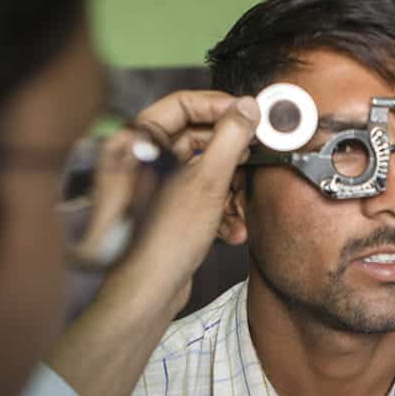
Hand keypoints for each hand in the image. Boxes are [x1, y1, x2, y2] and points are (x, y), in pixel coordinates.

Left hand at [47, 91, 257, 395]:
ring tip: (239, 211)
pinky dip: (217, 210)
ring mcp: (151, 185)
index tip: (250, 115)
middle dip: (230, 158)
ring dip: (229, 190)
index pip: (182, 104)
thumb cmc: (164, 238)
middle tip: (254, 161)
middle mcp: (141, 158)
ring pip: (202, 169)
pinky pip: (197, 195)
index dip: (219, 107)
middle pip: (196, 139)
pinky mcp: (163, 208)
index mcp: (140, 141)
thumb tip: (248, 107)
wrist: (147, 291)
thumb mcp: (207, 181)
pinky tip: (230, 231)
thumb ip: (230, 137)